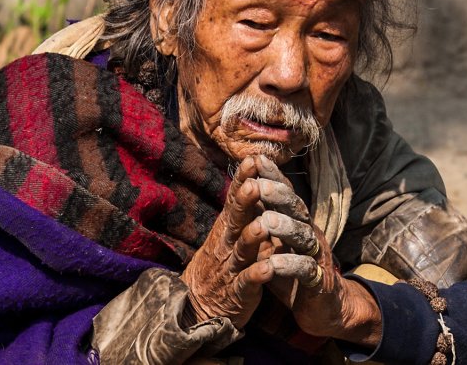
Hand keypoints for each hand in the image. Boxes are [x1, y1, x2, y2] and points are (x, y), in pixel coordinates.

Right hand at [179, 155, 321, 328]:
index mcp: (227, 227)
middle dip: (244, 202)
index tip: (252, 159)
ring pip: (242, 249)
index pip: (234, 199)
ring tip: (261, 225)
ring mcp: (232, 266)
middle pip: (236, 219)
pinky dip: (258, 275)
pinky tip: (268, 268)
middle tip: (252, 184)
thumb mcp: (227, 232)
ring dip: (251, 236)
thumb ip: (240, 208)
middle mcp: (227, 243)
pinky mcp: (239, 291)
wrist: (198, 308)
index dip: (242, 180)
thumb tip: (253, 175)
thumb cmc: (221, 262)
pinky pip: (247, 282)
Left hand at [253, 160, 381, 347]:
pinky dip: (289, 266)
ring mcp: (316, 255)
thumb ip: (261, 219)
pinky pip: (305, 270)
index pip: (285, 192)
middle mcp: (308, 232)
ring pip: (302, 235)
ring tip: (265, 222)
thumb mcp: (274, 243)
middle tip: (258, 184)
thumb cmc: (293, 270)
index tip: (255, 159)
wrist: (325, 307)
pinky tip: (273, 264)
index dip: (272, 175)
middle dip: (277, 195)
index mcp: (296, 220)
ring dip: (283, 228)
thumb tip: (242, 189)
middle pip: (295, 207)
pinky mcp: (318, 280)